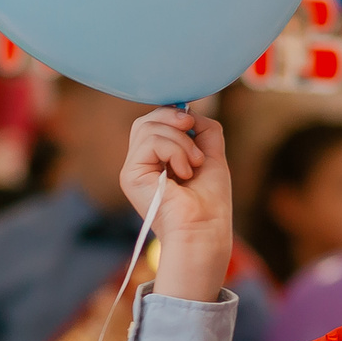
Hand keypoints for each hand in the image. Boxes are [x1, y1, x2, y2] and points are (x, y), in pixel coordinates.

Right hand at [121, 107, 233, 300]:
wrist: (205, 229)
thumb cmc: (210, 202)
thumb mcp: (211, 155)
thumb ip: (203, 130)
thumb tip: (190, 111)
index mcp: (156, 160)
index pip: (154, 122)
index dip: (173, 115)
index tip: (193, 123)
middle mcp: (141, 164)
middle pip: (146, 120)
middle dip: (174, 120)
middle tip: (194, 138)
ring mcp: (133, 170)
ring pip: (149, 127)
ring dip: (181, 142)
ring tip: (193, 165)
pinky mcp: (130, 175)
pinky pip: (151, 141)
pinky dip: (175, 150)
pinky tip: (184, 172)